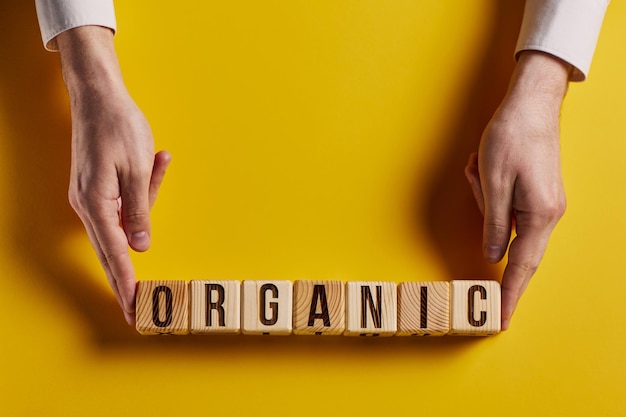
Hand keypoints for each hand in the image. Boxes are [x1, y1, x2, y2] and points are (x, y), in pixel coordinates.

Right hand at [57, 27, 169, 324]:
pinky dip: (142, 188)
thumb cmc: (119, 128)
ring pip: (124, 220)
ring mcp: (91, 197)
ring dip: (145, 198)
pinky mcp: (99, 189)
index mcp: (95, 203)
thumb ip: (138, 212)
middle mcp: (88, 205)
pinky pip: (124, 201)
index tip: (133, 308)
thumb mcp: (136, 171)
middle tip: (136, 310)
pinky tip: (155, 159)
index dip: (125, 283)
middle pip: (110, 249)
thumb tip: (139, 247)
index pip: (114, 253)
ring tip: (154, 159)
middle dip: (126, 278)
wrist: (100, 97)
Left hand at [465, 51, 569, 329]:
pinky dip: (488, 187)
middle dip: (486, 215)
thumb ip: (494, 224)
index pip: (521, 266)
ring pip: (501, 218)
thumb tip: (493, 255)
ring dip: (484, 194)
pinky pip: (504, 203)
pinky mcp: (534, 191)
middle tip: (480, 176)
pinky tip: (483, 164)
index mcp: (539, 215)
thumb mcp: (493, 183)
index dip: (509, 293)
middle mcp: (546, 213)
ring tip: (481, 164)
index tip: (500, 317)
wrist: (530, 103)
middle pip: (507, 238)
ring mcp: (542, 202)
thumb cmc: (511, 138)